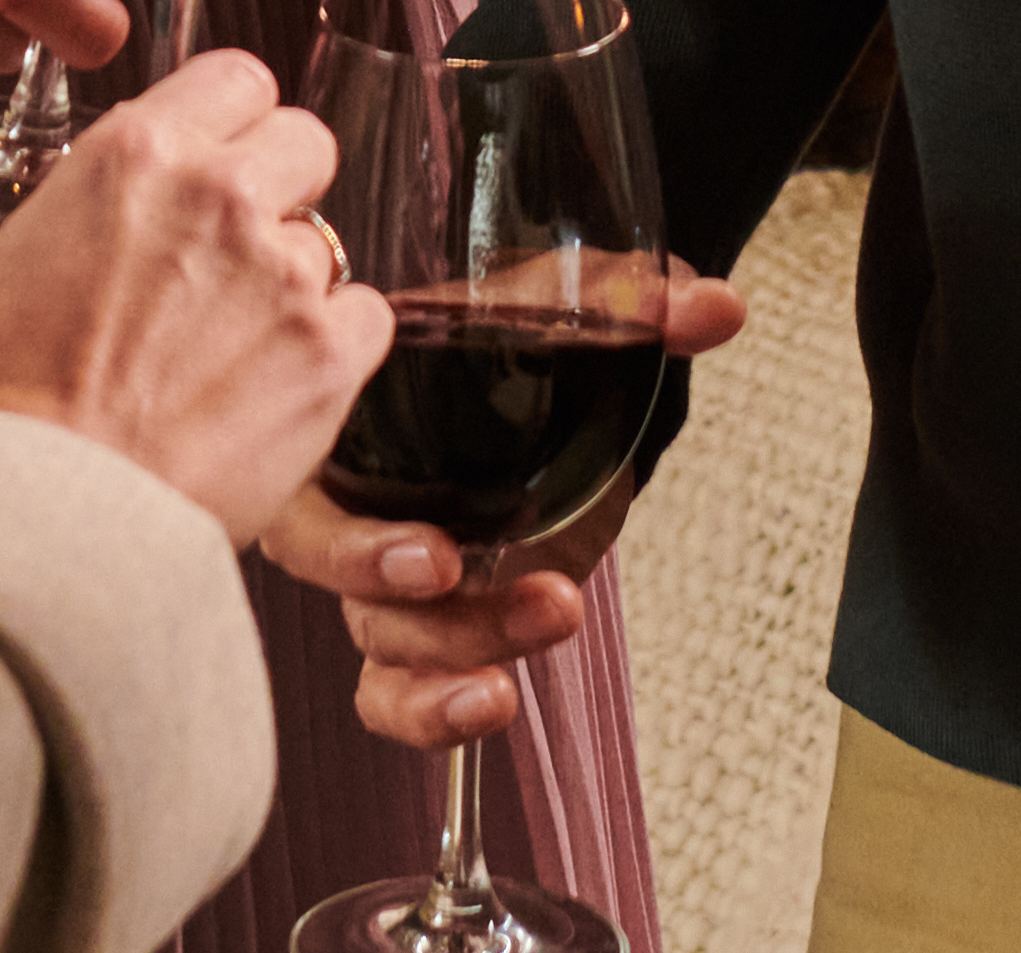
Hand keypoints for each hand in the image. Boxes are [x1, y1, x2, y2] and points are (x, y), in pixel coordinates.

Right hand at [0, 47, 382, 528]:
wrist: (44, 505)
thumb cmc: (9, 398)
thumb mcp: (25, 250)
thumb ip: (106, 197)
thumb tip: (142, 192)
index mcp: (139, 152)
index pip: (239, 78)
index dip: (236, 126)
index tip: (228, 161)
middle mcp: (221, 193)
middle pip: (305, 141)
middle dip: (280, 191)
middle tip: (239, 258)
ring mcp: (283, 271)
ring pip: (327, 243)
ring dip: (294, 285)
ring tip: (232, 354)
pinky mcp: (328, 352)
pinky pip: (367, 319)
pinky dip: (332, 351)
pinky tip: (272, 389)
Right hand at [253, 263, 756, 743]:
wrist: (575, 401)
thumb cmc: (537, 347)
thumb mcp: (571, 311)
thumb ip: (630, 307)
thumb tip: (715, 310)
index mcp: (358, 402)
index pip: (305, 461)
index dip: (351, 519)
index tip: (441, 549)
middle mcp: (355, 490)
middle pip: (329, 559)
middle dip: (391, 587)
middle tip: (461, 576)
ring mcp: (387, 569)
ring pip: (377, 635)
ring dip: (448, 654)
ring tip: (545, 623)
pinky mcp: (430, 628)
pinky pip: (391, 693)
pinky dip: (430, 713)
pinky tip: (494, 704)